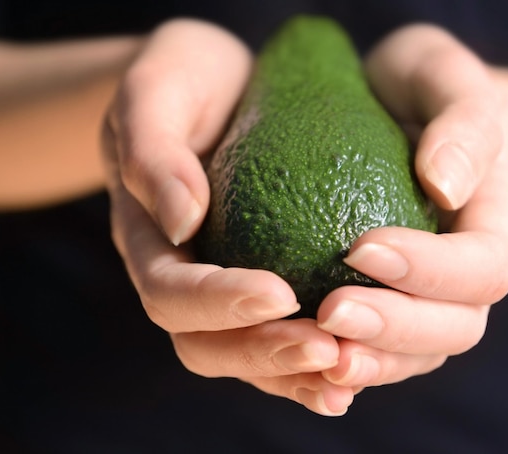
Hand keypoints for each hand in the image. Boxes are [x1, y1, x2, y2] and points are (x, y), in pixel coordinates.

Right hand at [101, 19, 353, 415]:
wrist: (216, 84)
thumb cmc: (185, 80)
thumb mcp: (157, 92)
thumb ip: (153, 152)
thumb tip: (183, 221)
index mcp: (148, 236)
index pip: (170, 291)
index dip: (219, 301)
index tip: (281, 291)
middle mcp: (182, 274)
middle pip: (205, 344)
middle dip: (263, 351)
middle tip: (325, 347)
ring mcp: (221, 288)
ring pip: (246, 358)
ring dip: (295, 373)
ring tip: (349, 370)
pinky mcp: (263, 285)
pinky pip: (283, 337)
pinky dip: (314, 363)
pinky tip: (359, 363)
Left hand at [317, 25, 507, 387]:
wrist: (394, 107)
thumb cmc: (420, 86)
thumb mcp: (445, 76)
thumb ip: (464, 121)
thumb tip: (445, 185)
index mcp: (493, 223)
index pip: (481, 268)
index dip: (430, 270)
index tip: (361, 247)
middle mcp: (467, 273)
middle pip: (454, 328)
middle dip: (395, 329)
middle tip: (330, 312)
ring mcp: (428, 296)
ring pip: (414, 355)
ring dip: (369, 362)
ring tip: (316, 355)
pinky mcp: (386, 303)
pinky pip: (374, 348)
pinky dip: (343, 363)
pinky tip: (299, 356)